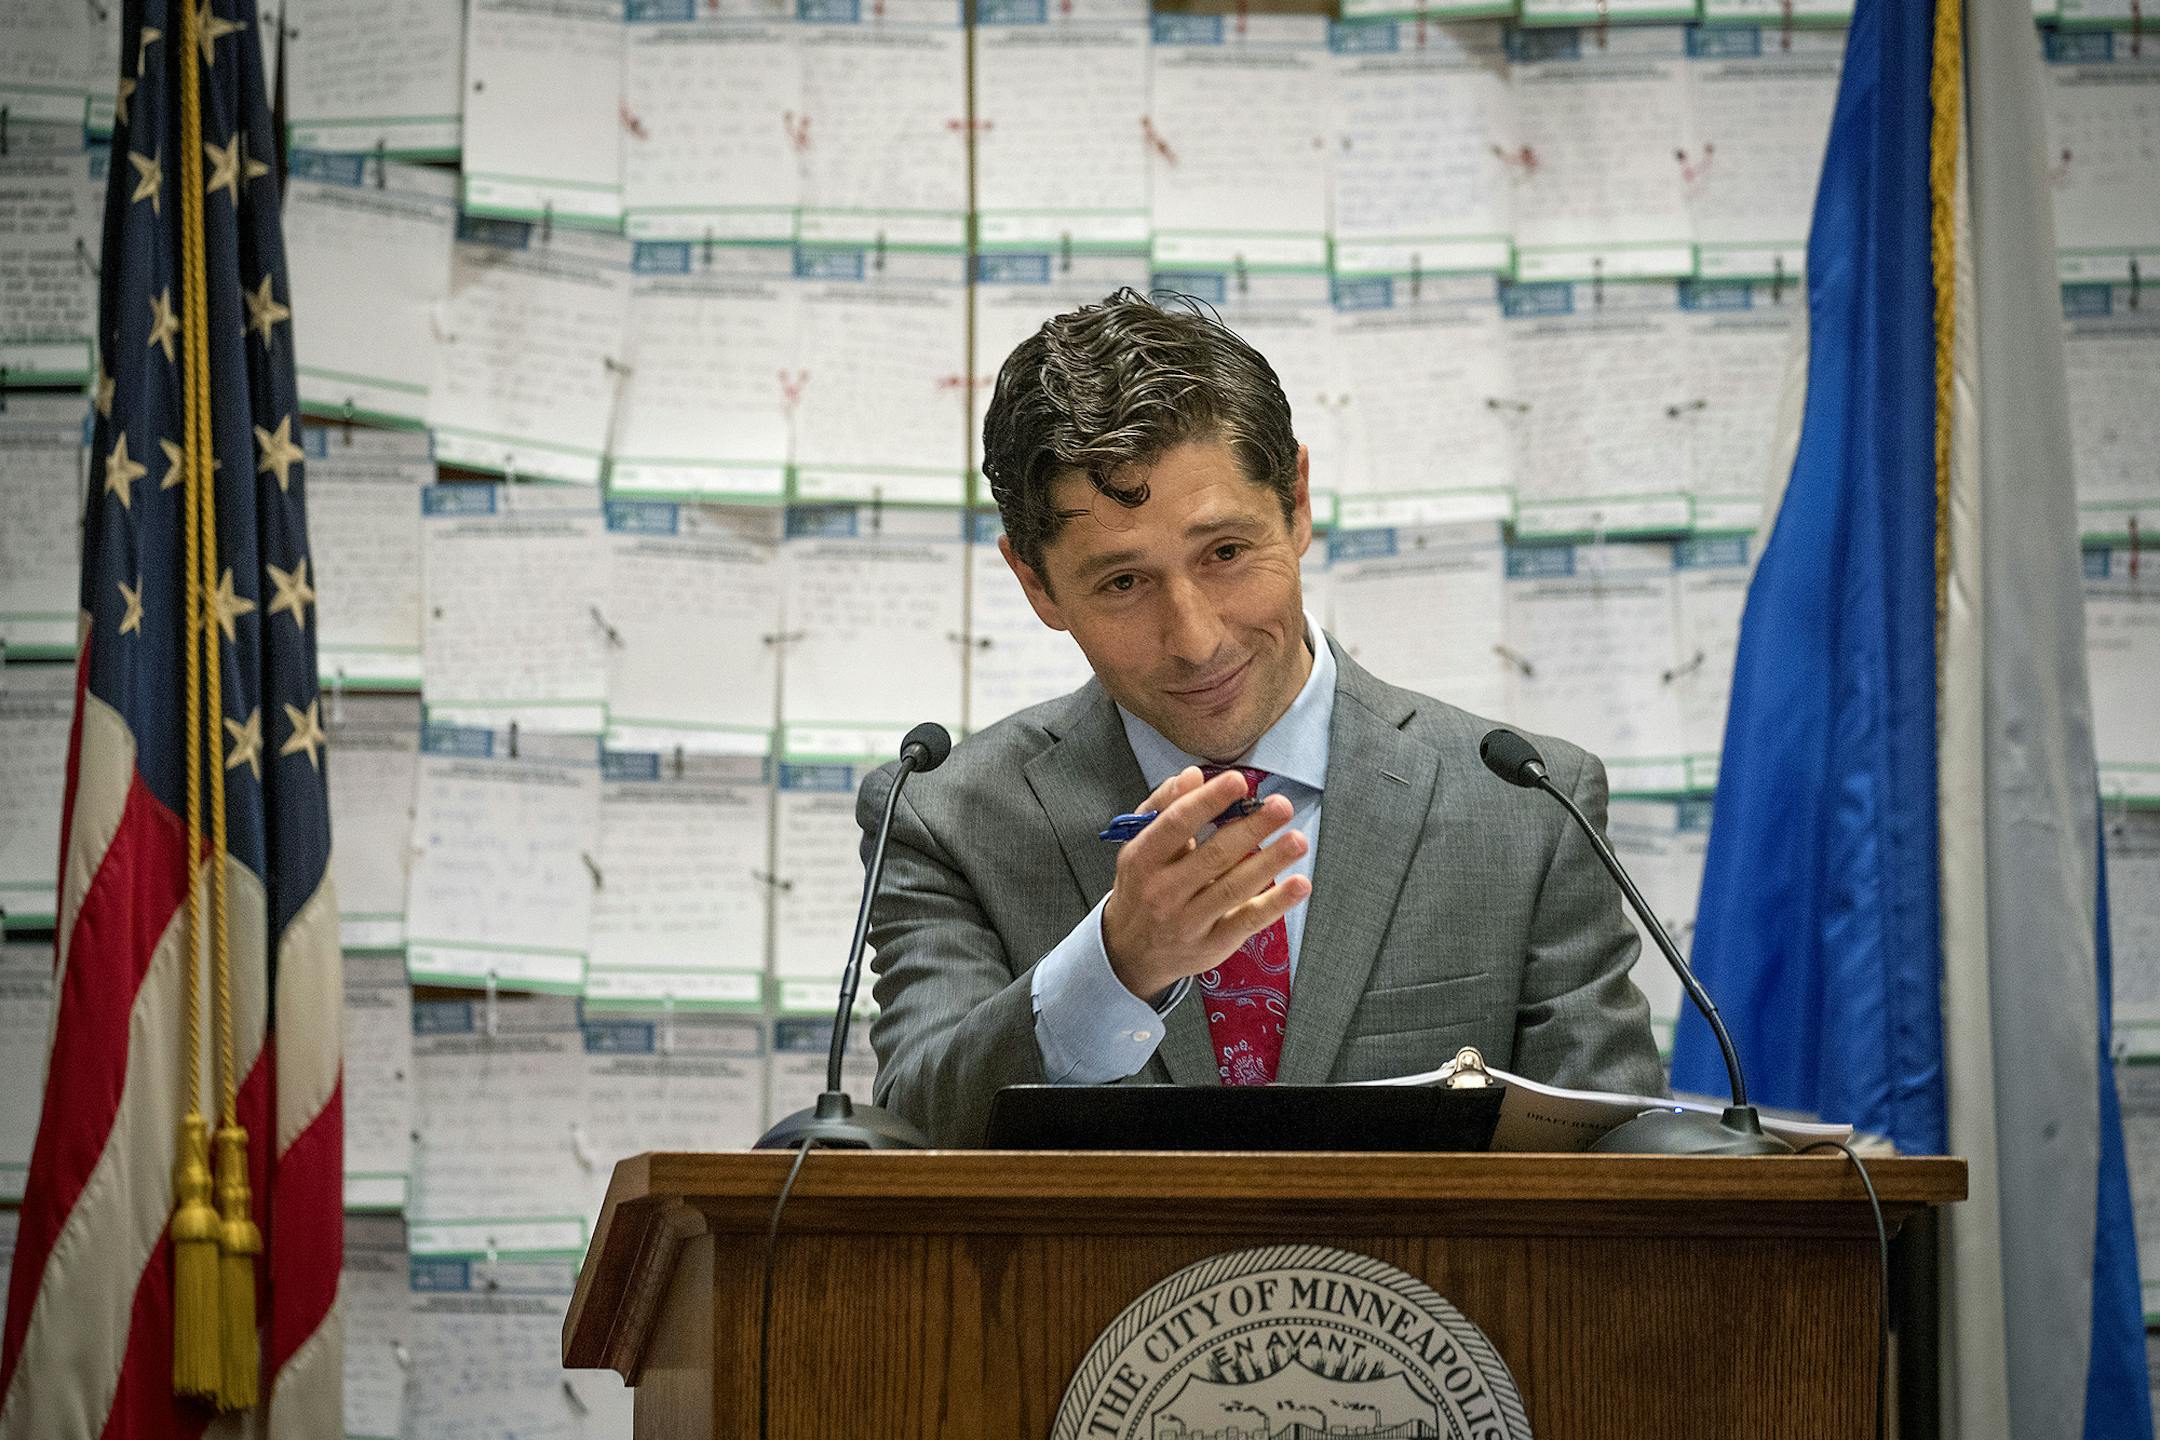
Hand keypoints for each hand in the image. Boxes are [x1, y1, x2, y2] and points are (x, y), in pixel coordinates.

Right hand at [1100, 766, 1310, 1001]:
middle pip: (1213, 855)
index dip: (1209, 801)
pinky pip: (1247, 921)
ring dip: (1270, 862)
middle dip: (1251, 828)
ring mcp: (1189, 921)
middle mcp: (1164, 891)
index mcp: (1143, 858)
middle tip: (1281, 806)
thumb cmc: (1141, 886)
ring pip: (1234, 887)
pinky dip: (1276, 903)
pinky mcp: (1213, 943)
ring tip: (1297, 840)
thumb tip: (1193, 776)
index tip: (1239, 781)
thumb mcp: (1139, 845)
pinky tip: (1299, 884)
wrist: (1130, 953)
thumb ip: (1165, 807)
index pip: (1177, 824)